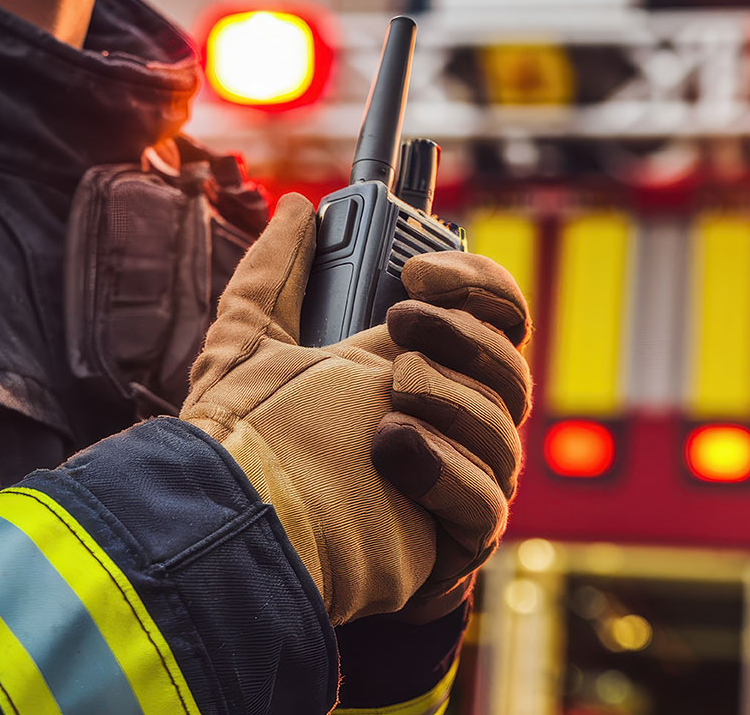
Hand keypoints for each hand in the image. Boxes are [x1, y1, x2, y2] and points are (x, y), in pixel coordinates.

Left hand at [181, 193, 530, 624]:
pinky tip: (391, 448)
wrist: (239, 539)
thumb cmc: (254, 443)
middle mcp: (452, 421)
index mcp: (422, 368)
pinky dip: (444, 466)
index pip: (491, 315)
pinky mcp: (459, 537)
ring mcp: (462, 478)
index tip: (418, 273)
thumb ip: (275, 275)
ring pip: (503, 425)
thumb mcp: (251, 348)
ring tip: (390, 393)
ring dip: (450, 397)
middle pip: (510, 366)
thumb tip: (297, 209)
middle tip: (399, 323)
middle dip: (463, 334)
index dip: (474, 285)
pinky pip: (485, 496)